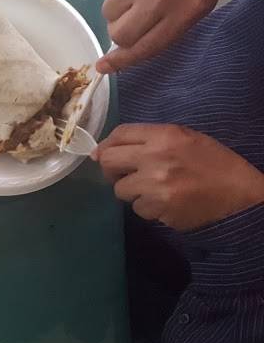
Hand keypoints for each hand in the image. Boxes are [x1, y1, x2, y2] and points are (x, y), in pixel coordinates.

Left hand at [93, 124, 263, 230]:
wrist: (241, 196)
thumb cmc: (214, 165)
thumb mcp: (187, 140)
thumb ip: (149, 141)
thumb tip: (102, 152)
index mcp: (165, 134)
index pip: (119, 133)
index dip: (106, 145)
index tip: (103, 155)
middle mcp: (156, 155)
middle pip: (109, 161)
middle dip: (111, 170)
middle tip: (125, 176)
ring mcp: (155, 182)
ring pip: (120, 189)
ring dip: (133, 193)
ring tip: (156, 191)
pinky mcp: (158, 206)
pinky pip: (137, 208)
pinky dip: (148, 209)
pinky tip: (167, 204)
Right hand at [97, 0, 235, 72]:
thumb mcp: (198, 5)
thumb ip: (165, 29)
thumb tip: (127, 47)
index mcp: (185, 11)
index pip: (144, 48)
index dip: (121, 61)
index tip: (104, 67)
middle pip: (120, 34)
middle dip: (122, 32)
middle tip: (133, 20)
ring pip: (108, 11)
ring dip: (118, 8)